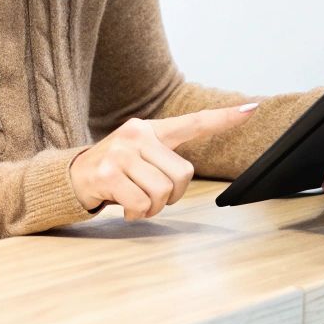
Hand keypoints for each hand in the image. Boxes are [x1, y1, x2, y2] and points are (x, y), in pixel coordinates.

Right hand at [69, 103, 257, 219]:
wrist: (71, 177)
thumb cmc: (114, 170)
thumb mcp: (139, 154)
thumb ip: (163, 156)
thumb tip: (183, 175)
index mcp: (151, 128)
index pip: (194, 122)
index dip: (225, 118)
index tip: (252, 109)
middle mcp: (137, 134)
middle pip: (181, 175)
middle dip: (170, 195)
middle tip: (150, 196)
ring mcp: (121, 153)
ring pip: (162, 192)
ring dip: (152, 208)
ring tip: (136, 201)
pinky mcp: (108, 174)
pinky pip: (141, 203)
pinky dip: (137, 214)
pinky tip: (125, 208)